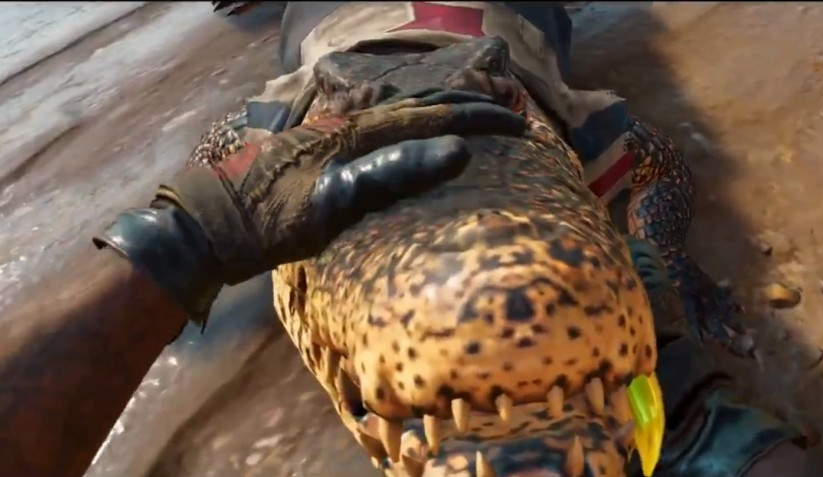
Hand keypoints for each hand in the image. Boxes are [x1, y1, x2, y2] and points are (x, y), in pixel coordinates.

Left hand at [96, 91, 526, 322]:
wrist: (204, 225)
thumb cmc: (264, 221)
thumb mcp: (328, 204)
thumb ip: (388, 175)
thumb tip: (454, 151)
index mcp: (354, 133)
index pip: (429, 117)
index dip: (475, 120)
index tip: (516, 126)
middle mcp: (344, 124)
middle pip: (416, 105)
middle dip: (464, 107)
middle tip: (504, 113)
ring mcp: (329, 135)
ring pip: (396, 113)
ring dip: (437, 113)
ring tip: (467, 117)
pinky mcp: (318, 151)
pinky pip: (375, 129)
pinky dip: (406, 127)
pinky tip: (405, 135)